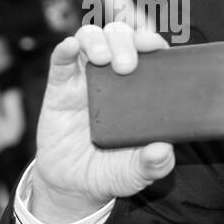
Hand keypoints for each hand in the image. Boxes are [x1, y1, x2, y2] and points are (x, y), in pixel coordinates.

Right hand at [29, 21, 173, 223]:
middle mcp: (114, 78)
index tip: (156, 48)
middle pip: (121, 38)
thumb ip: (155, 164)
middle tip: (126, 66)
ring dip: (98, 40)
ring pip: (91, 39)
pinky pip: (60, 61)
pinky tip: (69, 47)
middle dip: (126, 42)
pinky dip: (64, 49)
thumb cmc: (112, 171)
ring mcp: (85, 80)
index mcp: (141, 89)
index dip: (153, 42)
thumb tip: (163, 150)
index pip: (151, 53)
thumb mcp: (138, 172)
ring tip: (102, 59)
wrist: (74, 185)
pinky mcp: (59, 88)